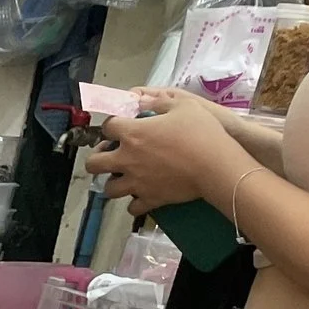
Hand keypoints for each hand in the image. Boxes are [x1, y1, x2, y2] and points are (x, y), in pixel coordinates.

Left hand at [84, 92, 247, 215]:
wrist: (215, 165)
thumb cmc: (201, 132)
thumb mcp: (183, 104)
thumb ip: (159, 101)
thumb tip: (142, 100)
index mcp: (132, 134)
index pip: (107, 127)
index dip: (111, 125)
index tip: (118, 126)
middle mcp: (127, 160)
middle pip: (93, 163)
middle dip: (97, 158)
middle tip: (109, 155)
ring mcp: (135, 182)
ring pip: (108, 188)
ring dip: (113, 181)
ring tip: (124, 176)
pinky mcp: (149, 200)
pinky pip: (132, 208)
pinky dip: (135, 203)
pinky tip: (142, 195)